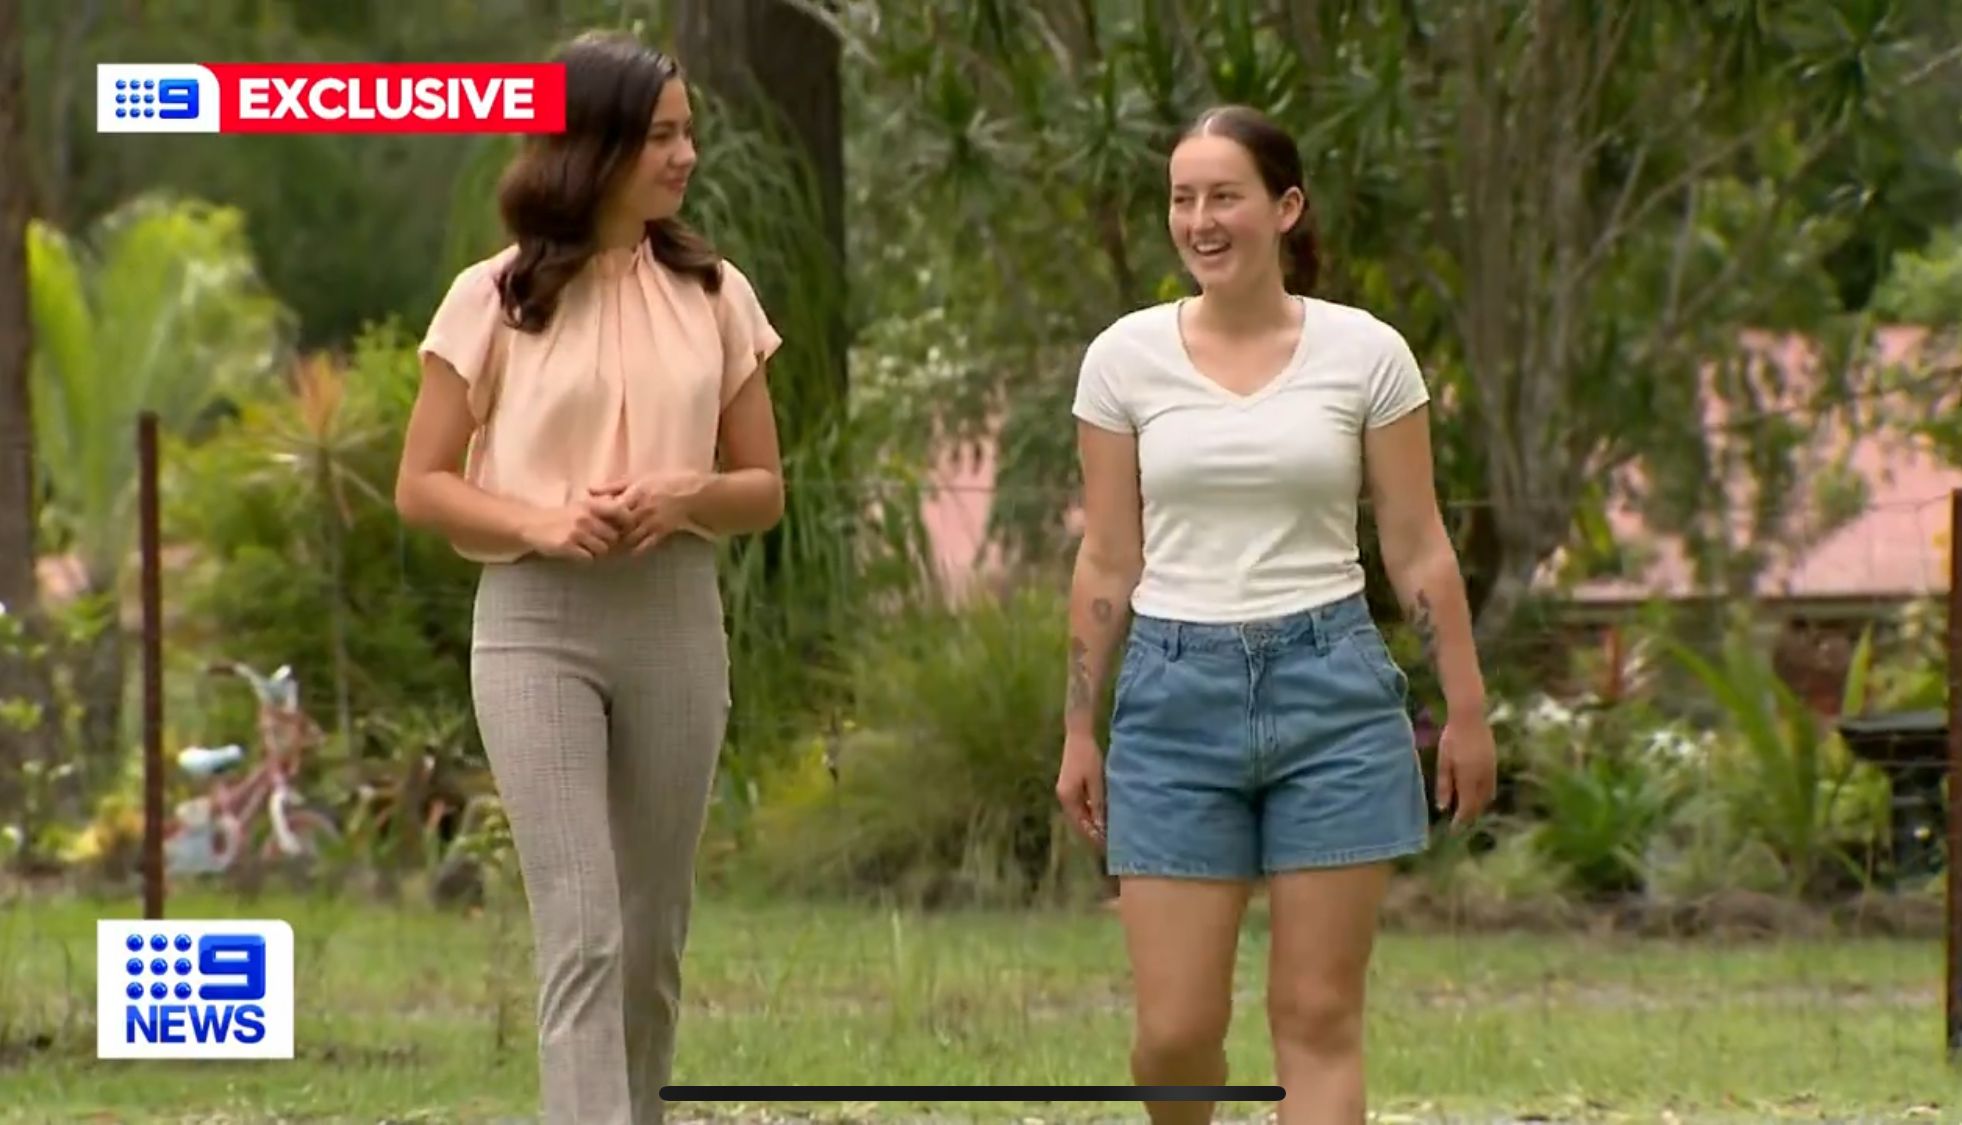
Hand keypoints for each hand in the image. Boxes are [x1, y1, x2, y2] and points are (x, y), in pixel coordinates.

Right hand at [519, 495, 627, 559]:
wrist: (533, 524)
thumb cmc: (563, 517)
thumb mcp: (583, 506)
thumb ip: (604, 509)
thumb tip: (631, 518)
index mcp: (591, 505)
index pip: (620, 511)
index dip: (627, 523)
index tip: (623, 531)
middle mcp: (586, 517)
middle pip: (614, 537)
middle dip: (609, 543)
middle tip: (599, 544)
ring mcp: (576, 531)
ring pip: (602, 550)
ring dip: (597, 553)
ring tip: (586, 548)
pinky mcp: (567, 545)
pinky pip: (588, 558)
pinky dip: (585, 559)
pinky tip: (577, 553)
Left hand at [590, 471, 704, 553]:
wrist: (693, 494)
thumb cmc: (664, 483)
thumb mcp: (638, 478)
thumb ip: (613, 485)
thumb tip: (589, 490)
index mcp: (635, 493)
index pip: (610, 509)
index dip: (598, 518)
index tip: (590, 521)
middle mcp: (642, 509)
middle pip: (617, 527)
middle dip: (605, 534)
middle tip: (594, 539)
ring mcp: (653, 522)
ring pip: (629, 539)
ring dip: (617, 545)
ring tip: (607, 548)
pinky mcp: (661, 533)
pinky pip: (644, 546)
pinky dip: (633, 551)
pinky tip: (626, 552)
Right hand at [1055, 733, 1106, 846]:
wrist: (1079, 735)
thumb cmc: (1089, 757)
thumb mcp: (1097, 782)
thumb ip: (1098, 805)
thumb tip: (1101, 826)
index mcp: (1069, 798)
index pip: (1081, 825)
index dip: (1093, 836)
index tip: (1108, 846)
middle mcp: (1064, 797)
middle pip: (1078, 821)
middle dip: (1092, 832)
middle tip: (1109, 842)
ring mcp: (1065, 791)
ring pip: (1080, 814)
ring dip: (1092, 822)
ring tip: (1107, 831)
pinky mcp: (1070, 786)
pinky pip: (1080, 805)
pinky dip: (1090, 812)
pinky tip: (1102, 814)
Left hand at [1434, 712, 1496, 827]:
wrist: (1471, 718)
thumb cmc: (1452, 739)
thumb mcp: (1443, 762)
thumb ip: (1443, 785)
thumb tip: (1443, 807)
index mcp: (1469, 779)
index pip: (1466, 807)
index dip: (1461, 820)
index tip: (1454, 830)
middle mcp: (1483, 778)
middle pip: (1478, 805)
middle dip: (1469, 816)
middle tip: (1460, 824)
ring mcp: (1491, 771)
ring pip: (1487, 797)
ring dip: (1478, 807)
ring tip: (1467, 812)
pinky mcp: (1494, 765)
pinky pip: (1491, 787)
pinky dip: (1485, 796)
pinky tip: (1477, 796)